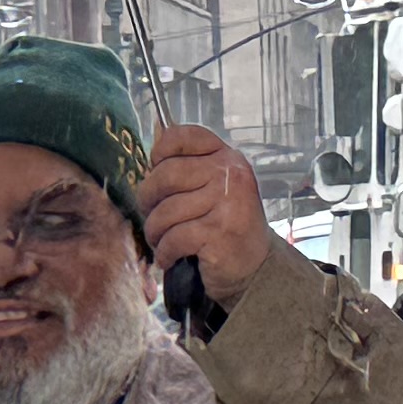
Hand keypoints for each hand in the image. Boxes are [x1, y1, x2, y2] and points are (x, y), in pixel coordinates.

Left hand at [140, 120, 273, 304]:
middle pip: (165, 174)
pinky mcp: (220, 232)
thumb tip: (152, 148)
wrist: (254, 266)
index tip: (155, 170)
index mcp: (226, 158)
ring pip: (165, 212)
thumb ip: (188, 168)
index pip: (182, 136)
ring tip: (162, 241)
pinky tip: (170, 257)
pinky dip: (165, 252)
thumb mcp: (213, 189)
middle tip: (151, 217)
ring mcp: (227, 202)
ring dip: (155, 233)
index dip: (159, 152)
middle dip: (148, 200)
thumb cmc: (225, 226)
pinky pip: (173, 238)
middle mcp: (230, 175)